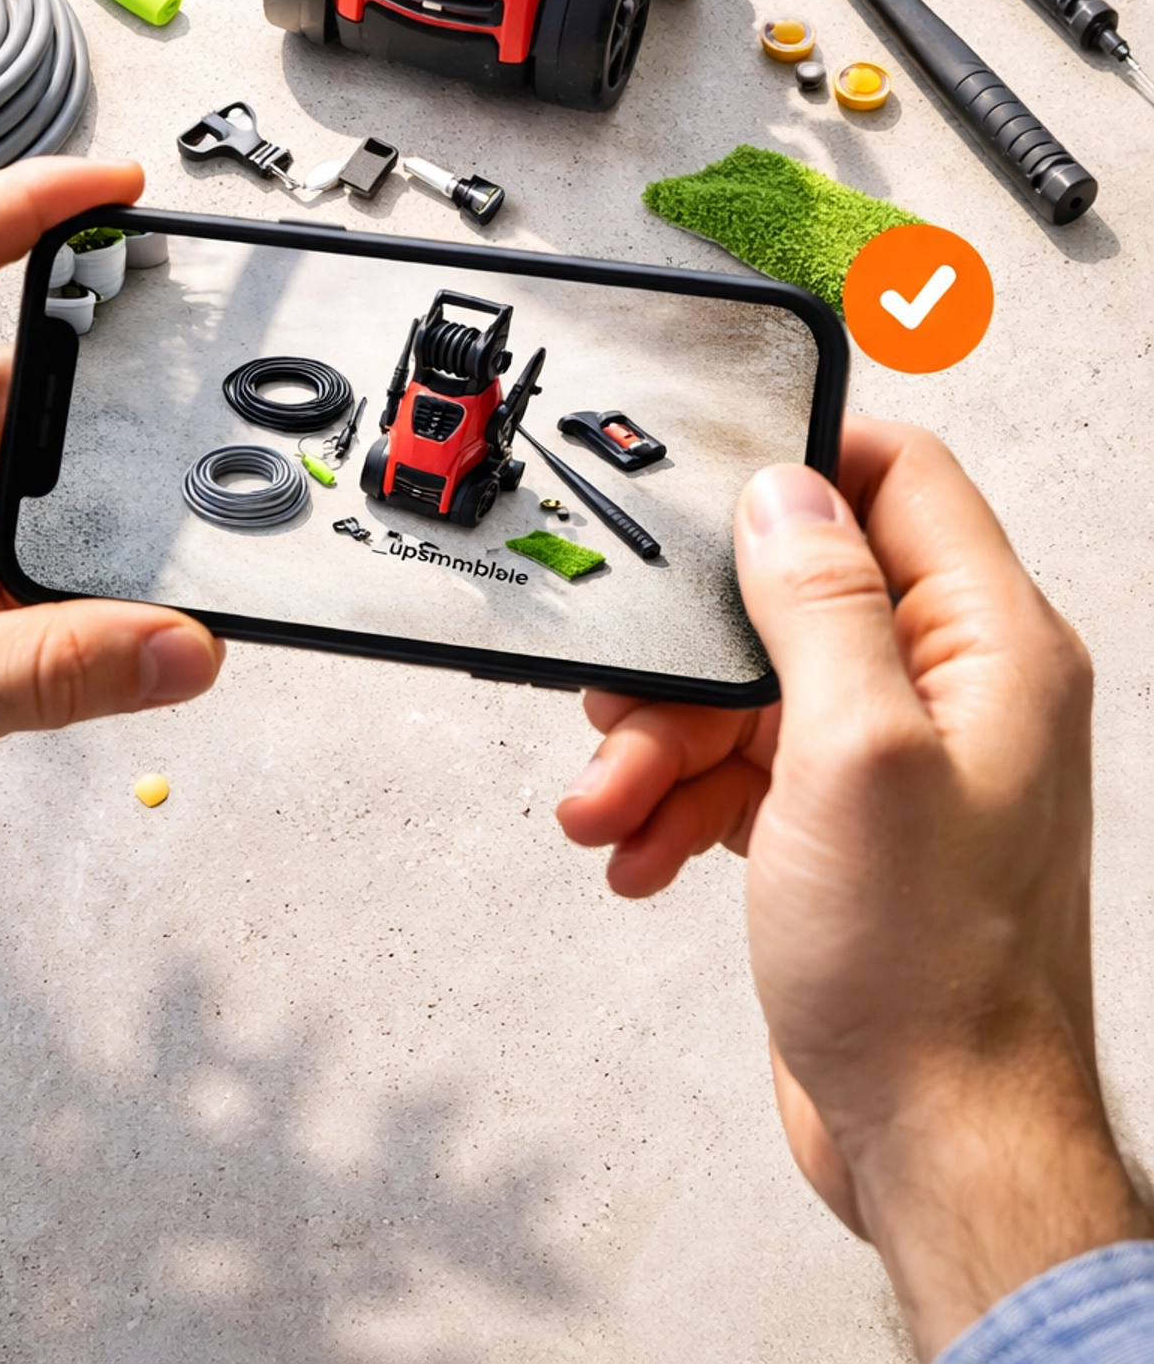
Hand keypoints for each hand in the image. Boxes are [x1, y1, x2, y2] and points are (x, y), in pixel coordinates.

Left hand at [0, 161, 221, 947]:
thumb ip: (51, 673)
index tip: (119, 186)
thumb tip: (179, 647)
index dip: (29, 205)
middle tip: (165, 491)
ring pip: (10, 487)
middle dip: (85, 453)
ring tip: (116, 599)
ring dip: (62, 544)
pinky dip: (40, 593)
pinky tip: (76, 639)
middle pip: (2, 398)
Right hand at [556, 417, 1148, 1357]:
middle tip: (627, 701)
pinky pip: (740, 768)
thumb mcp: (857, 756)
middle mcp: (951, 691)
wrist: (936, 1141)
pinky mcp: (842, 825)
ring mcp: (894, 761)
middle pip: (792, 593)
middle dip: (690, 651)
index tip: (705, 484)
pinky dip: (679, 799)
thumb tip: (785, 490)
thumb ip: (822, 604)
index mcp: (991, 648)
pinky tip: (644, 847)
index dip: (802, 462)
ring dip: (662, 741)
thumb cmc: (930, 978)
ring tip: (612, 804)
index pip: (903, 478)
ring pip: (748, 689)